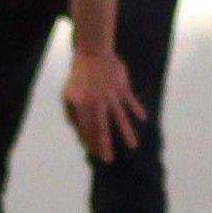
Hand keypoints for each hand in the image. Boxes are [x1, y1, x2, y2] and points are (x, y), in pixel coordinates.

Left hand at [62, 49, 146, 163]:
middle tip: (108, 160)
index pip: (85, 129)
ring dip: (126, 132)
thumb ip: (70, 112)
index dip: (89, 142)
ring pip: (120, 117)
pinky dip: (137, 109)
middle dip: (105, 145)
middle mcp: (97, 103)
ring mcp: (111, 95)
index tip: (94, 154)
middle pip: (101, 128)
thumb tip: (76, 129)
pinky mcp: (122, 87)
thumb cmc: (79, 75)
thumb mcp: (68, 93)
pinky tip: (144, 118)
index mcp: (82, 105)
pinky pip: (131, 100)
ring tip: (133, 146)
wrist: (92, 52)